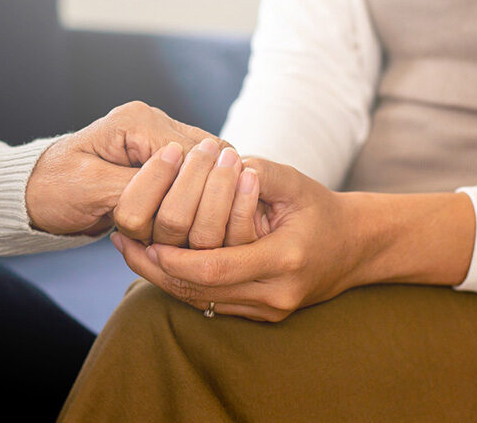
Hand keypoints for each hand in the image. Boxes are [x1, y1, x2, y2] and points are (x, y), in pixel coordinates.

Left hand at [24, 101, 220, 235]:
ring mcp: (163, 143)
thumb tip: (181, 187)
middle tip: (157, 231)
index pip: (191, 156)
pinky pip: (198, 185)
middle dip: (186, 204)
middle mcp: (156, 124)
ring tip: (158, 230)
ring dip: (188, 209)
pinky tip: (172, 228)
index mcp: (137, 121)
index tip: (160, 228)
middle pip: (207, 165)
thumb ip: (137, 186)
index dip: (183, 197)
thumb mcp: (91, 187)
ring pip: (209, 177)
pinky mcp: (167, 165)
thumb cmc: (54, 188)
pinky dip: (188, 210)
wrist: (36, 194)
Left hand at [111, 157, 475, 320]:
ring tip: (129, 250)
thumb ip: (257, 170)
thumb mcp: (294, 181)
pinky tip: (156, 262)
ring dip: (162, 279)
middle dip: (156, 269)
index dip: (174, 257)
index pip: (216, 267)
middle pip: (201, 291)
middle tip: (121, 242)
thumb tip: (215, 161)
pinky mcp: (263, 316)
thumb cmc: (320, 207)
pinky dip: (182, 284)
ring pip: (202, 302)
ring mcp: (270, 310)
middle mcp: (276, 294)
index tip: (142, 237)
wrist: (355, 247)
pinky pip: (212, 304)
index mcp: (285, 260)